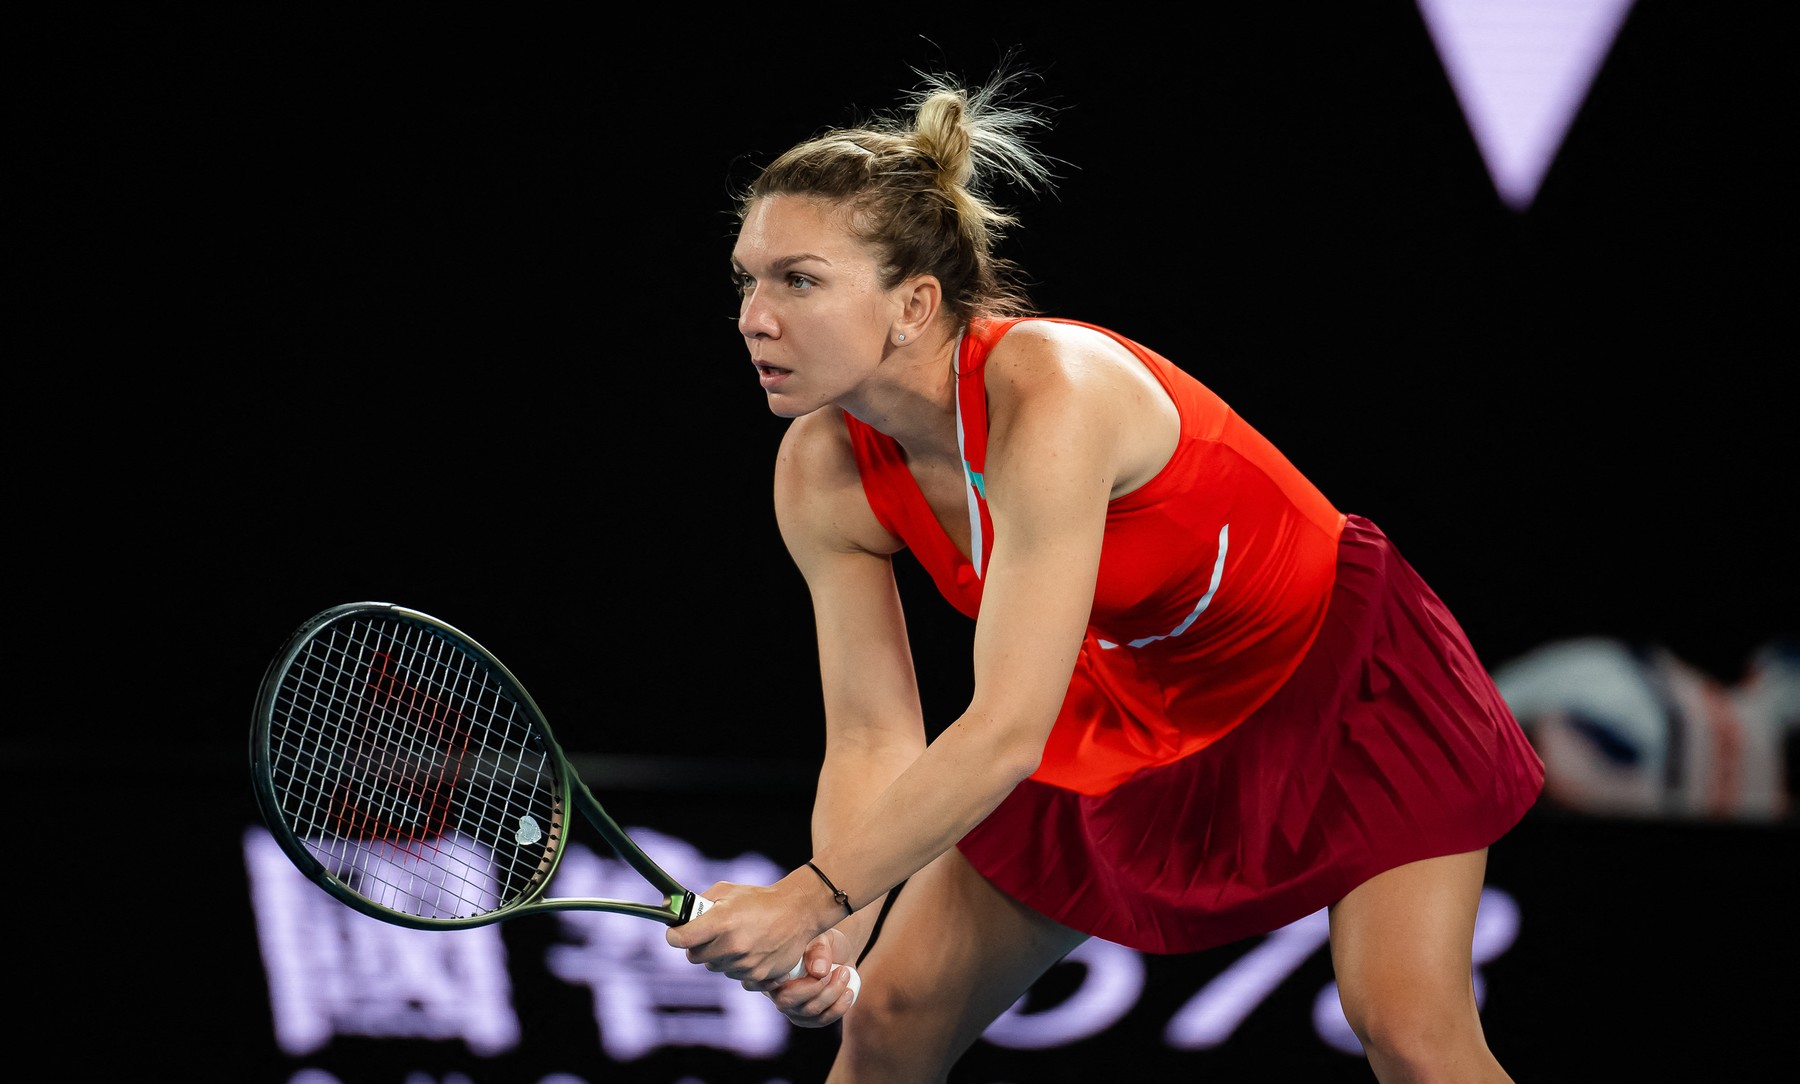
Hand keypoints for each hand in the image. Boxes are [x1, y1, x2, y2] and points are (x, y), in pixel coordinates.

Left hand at [666, 878, 820, 984]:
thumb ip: (701, 902)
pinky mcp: (759, 976)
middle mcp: (733, 945)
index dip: (674, 936)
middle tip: (709, 935)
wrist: (798, 912)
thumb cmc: (760, 899)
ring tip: (737, 939)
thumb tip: (678, 914)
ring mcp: (746, 964)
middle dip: (697, 946)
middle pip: (694, 957)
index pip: (682, 939)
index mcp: (722, 921)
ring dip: (719, 956)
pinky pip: (735, 976)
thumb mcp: (728, 891)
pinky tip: (750, 950)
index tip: (675, 934)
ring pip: (715, 967)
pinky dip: (738, 966)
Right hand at [753, 929, 862, 1027]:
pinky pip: (822, 1021)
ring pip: (809, 1012)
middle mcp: (775, 993)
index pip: (764, 983)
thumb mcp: (823, 937)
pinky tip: (849, 991)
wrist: (838, 955)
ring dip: (833, 994)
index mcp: (771, 971)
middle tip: (839, 970)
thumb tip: (818, 971)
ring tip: (845, 973)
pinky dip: (839, 1007)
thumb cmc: (823, 943)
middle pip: (787, 1002)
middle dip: (817, 988)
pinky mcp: (808, 1020)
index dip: (782, 982)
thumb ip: (819, 949)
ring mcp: (791, 1009)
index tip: (815, 971)